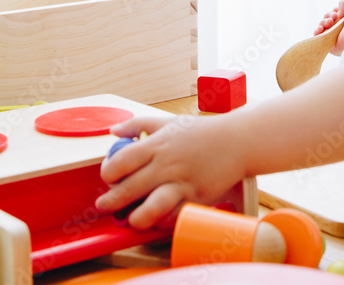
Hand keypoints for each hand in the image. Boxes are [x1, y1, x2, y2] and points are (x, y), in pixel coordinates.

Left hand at [96, 113, 246, 229]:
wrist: (238, 141)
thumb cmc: (202, 131)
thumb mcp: (169, 121)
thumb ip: (138, 124)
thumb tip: (113, 131)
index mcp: (157, 145)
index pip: (121, 161)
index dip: (108, 173)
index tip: (109, 178)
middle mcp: (167, 165)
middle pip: (129, 188)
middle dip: (111, 202)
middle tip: (105, 206)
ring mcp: (183, 183)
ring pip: (151, 208)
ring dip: (136, 218)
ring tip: (132, 219)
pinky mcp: (198, 198)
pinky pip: (175, 217)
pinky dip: (163, 222)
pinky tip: (158, 219)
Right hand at [313, 0, 343, 55]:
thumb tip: (337, 10)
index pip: (333, 16)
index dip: (332, 12)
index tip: (336, 11)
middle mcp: (340, 29)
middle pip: (326, 21)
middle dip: (328, 16)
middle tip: (334, 16)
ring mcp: (334, 37)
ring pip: (322, 28)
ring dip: (323, 22)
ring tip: (330, 22)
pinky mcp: (330, 46)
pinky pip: (318, 38)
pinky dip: (317, 32)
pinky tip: (321, 28)